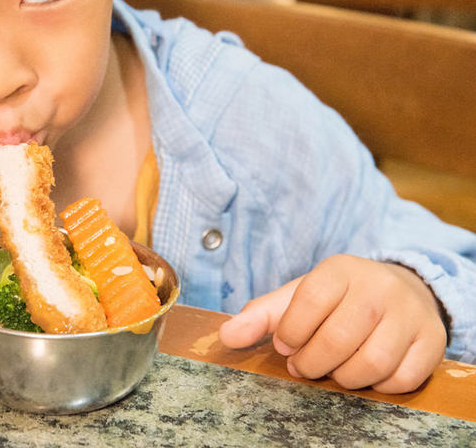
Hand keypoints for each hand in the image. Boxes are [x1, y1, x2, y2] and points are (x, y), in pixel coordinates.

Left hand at [218, 254, 446, 393]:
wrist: (400, 289)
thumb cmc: (338, 298)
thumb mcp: (298, 296)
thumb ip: (261, 315)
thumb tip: (225, 336)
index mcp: (340, 270)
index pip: (308, 303)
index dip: (291, 332)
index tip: (285, 344)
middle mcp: (378, 287)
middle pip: (338, 339)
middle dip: (312, 363)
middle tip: (303, 366)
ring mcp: (409, 314)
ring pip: (371, 363)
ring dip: (343, 377)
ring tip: (332, 370)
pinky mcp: (431, 341)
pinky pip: (401, 378)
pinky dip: (377, 386)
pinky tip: (364, 373)